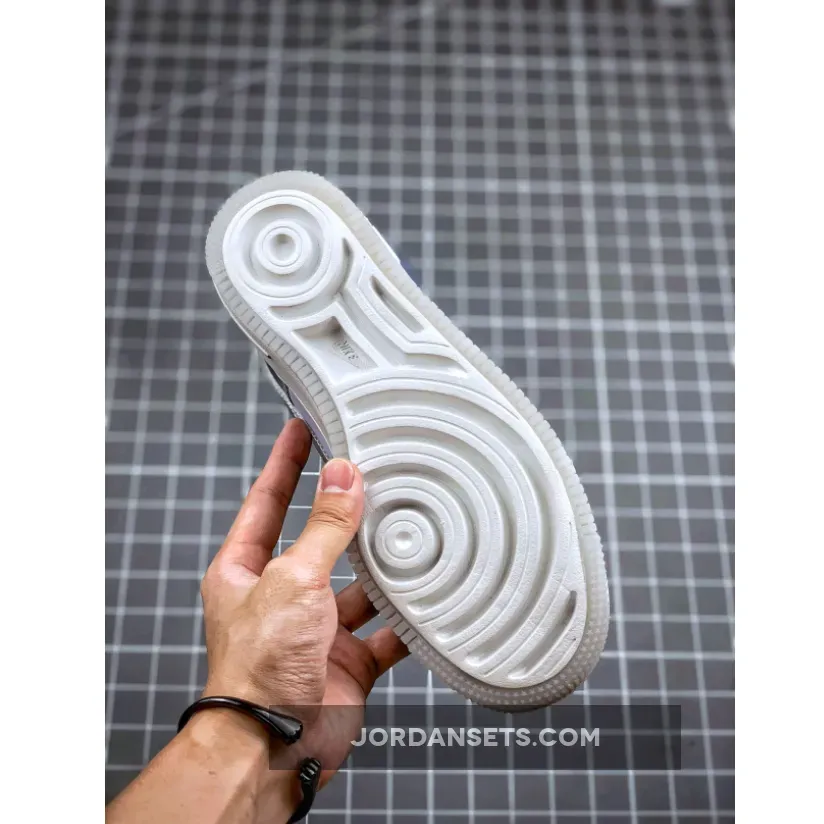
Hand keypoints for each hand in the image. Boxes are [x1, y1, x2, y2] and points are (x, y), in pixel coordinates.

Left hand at [199, 419, 408, 785]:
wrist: (273, 745)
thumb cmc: (257, 668)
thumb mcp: (292, 580)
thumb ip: (324, 529)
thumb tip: (343, 477)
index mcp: (246, 571)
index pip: (268, 501)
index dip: (285, 463)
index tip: (301, 428)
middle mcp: (281, 596)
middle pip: (319, 540)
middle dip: (346, 514)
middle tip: (372, 474)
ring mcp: (315, 629)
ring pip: (358, 585)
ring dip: (383, 568)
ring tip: (411, 534)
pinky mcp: (347, 661)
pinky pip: (384, 631)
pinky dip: (406, 619)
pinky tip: (426, 600)